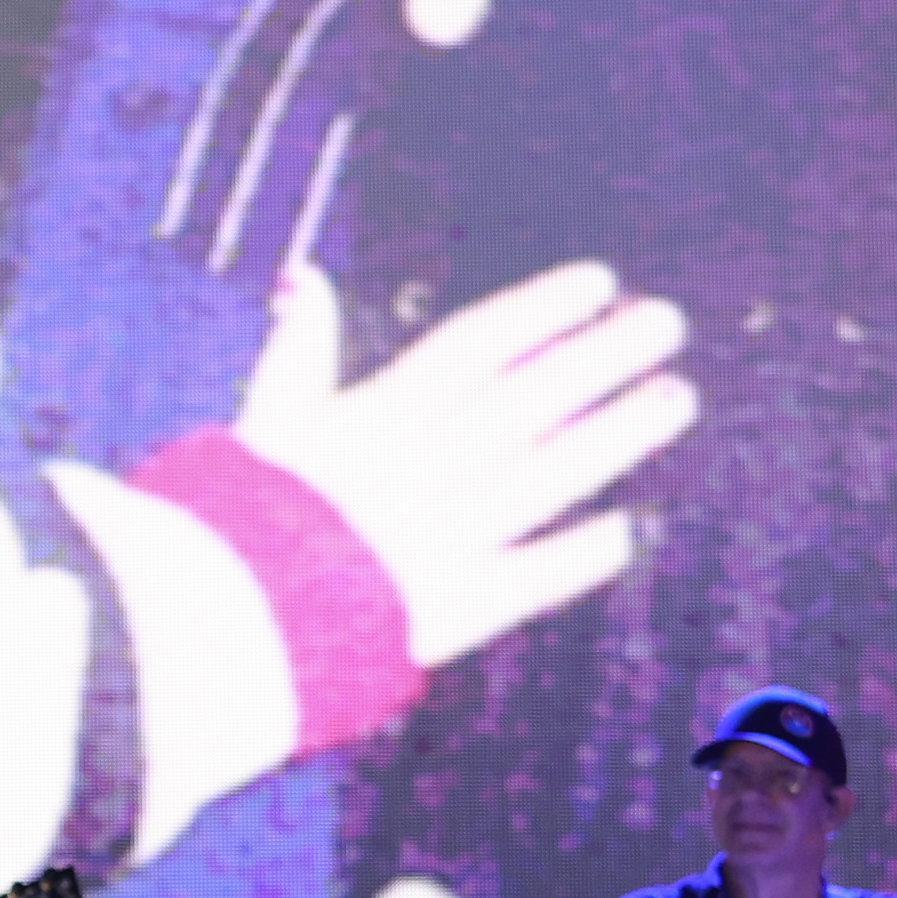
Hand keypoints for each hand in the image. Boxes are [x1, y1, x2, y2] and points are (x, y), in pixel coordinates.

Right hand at [232, 260, 694, 668]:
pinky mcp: (450, 608)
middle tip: (667, 323)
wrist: (220, 620)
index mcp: (376, 417)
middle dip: (602, 354)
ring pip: (549, 473)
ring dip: (618, 434)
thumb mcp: (264, 420)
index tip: (600, 280)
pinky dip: (576, 556)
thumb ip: (299, 351)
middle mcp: (423, 468)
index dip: (542, 308)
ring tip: (677, 398)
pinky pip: (531, 578)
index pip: (477, 344)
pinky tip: (626, 530)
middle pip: (531, 398)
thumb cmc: (238, 515)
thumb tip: (311, 277)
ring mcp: (444, 536)